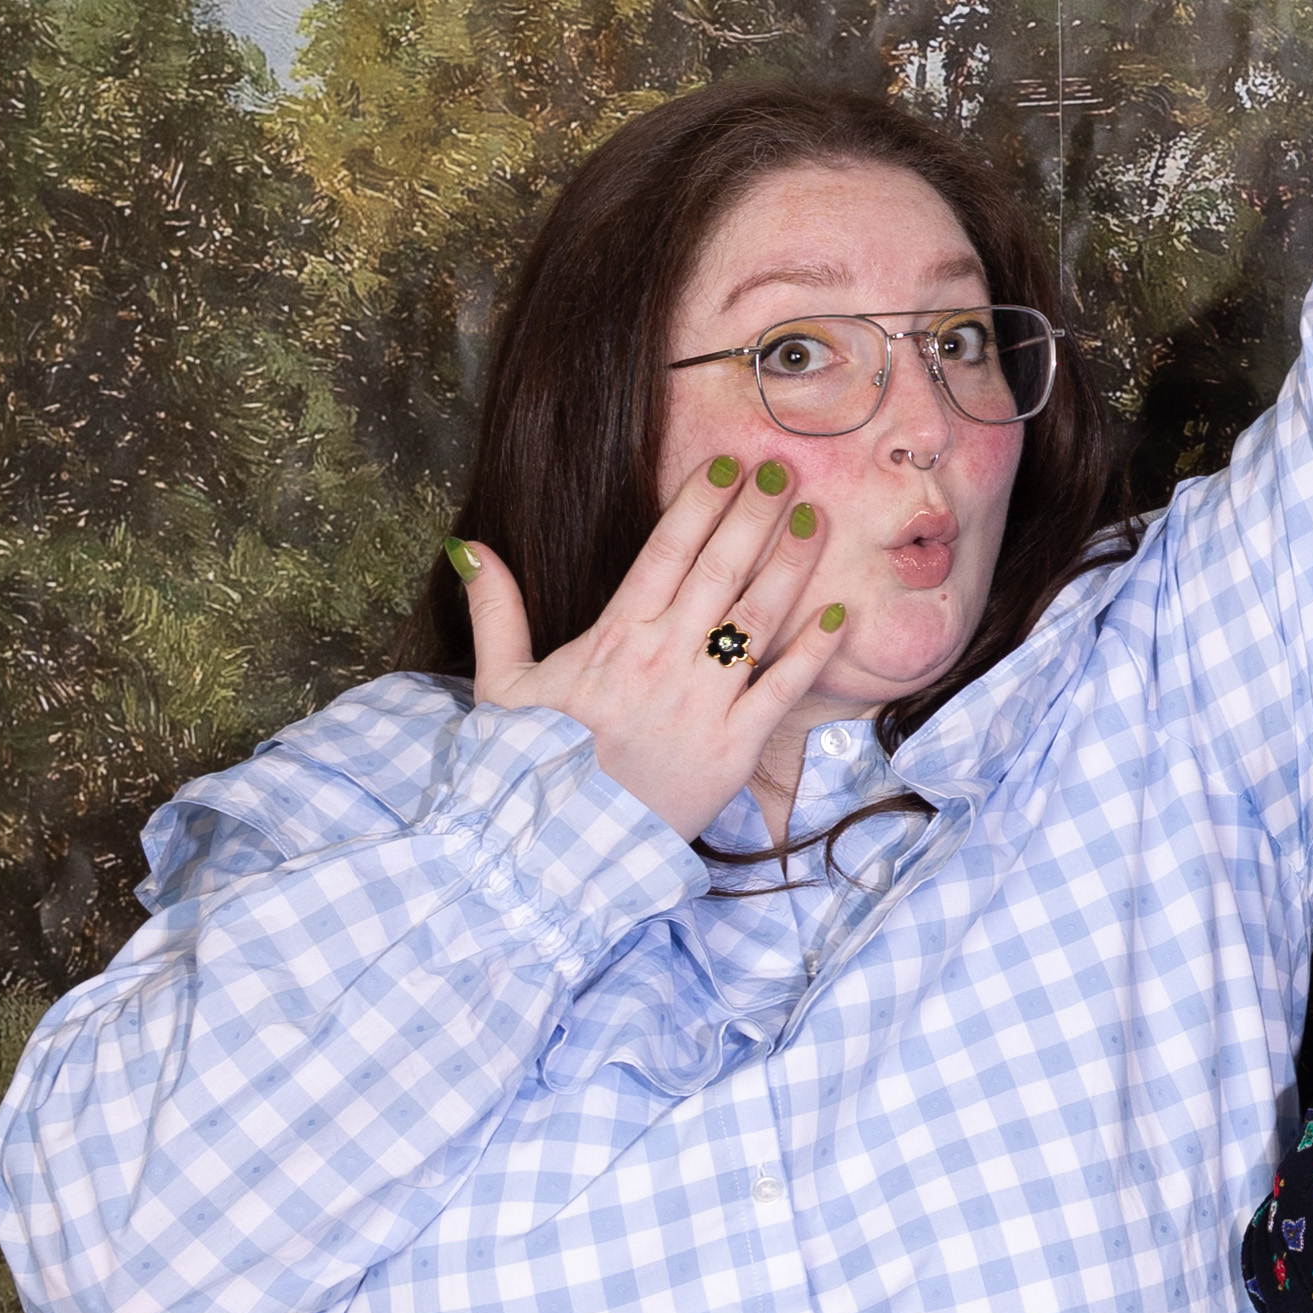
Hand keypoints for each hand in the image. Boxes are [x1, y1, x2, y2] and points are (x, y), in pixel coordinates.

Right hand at [459, 453, 845, 840]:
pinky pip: (783, 689)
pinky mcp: (735, 746)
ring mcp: (704, 701)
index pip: (667, 552)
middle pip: (722, 570)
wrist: (558, 849)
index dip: (700, 503)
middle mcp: (665, 659)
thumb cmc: (530, 767)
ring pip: (759, 618)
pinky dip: (815, 651)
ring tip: (817, 521)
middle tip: (787, 470)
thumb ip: (497, 612)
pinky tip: (840, 613)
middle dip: (756, 515)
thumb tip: (472, 547)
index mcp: (613, 638)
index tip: (729, 464)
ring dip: (792, 564)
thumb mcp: (501, 686)